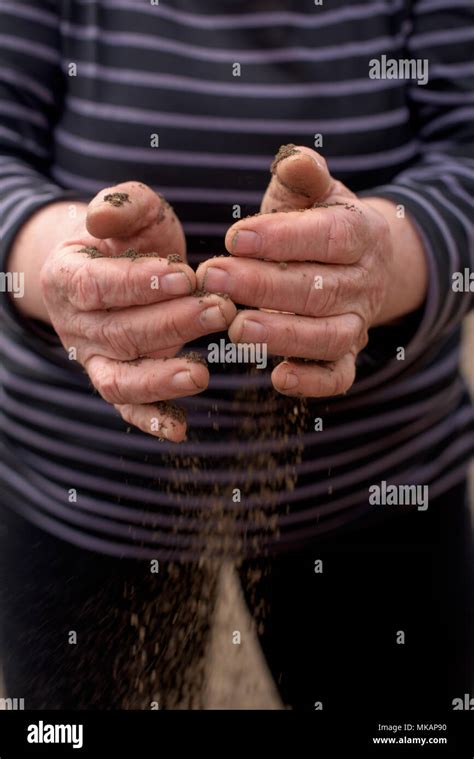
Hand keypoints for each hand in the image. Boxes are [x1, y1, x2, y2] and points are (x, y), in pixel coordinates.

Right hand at [40, 181, 235, 439]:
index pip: (98, 286)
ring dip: (160, 378)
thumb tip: (103, 218)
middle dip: (171, 324)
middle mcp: (77, 325)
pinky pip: (128, 408)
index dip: (139, 284)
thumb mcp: (131, 212)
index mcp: (68, 277)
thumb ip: (123, 206)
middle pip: (118, 333)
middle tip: (219, 310)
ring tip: (201, 373)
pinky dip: (151, 421)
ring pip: (120, 378)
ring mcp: (95, 360)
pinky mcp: (118, 383)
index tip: (186, 276)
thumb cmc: (130, 238)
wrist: (116, 270)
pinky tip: (180, 429)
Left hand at [197, 145, 426, 397]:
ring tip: (236, 328)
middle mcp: (364, 282)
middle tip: (213, 279)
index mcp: (360, 233)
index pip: (329, 236)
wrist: (360, 263)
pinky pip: (339, 376)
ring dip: (283, 335)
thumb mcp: (314, 194)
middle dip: (263, 285)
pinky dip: (314, 382)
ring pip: (330, 335)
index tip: (234, 238)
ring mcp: (358, 323)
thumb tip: (294, 159)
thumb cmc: (319, 222)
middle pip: (319, 289)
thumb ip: (303, 178)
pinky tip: (278, 378)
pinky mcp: (347, 356)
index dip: (283, 239)